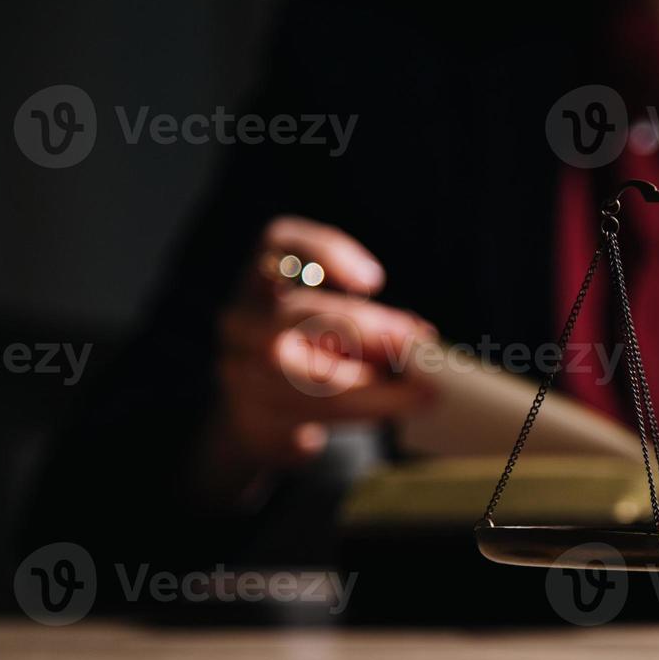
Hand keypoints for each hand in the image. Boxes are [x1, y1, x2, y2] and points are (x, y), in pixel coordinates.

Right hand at [199, 216, 436, 499]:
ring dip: (369, 387)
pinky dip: (355, 413)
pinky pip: (303, 416)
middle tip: (414, 344)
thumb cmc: (315, 353)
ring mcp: (236, 368)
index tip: (374, 281)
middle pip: (293, 313)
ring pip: (298, 375)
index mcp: (261, 276)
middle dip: (361, 329)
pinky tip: (390, 412)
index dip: (326, 253)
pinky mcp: (249, 416)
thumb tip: (421, 341)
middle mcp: (241, 317)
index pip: (279, 243)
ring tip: (419, 392)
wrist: (262, 413)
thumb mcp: (340, 325)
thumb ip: (372, 324)